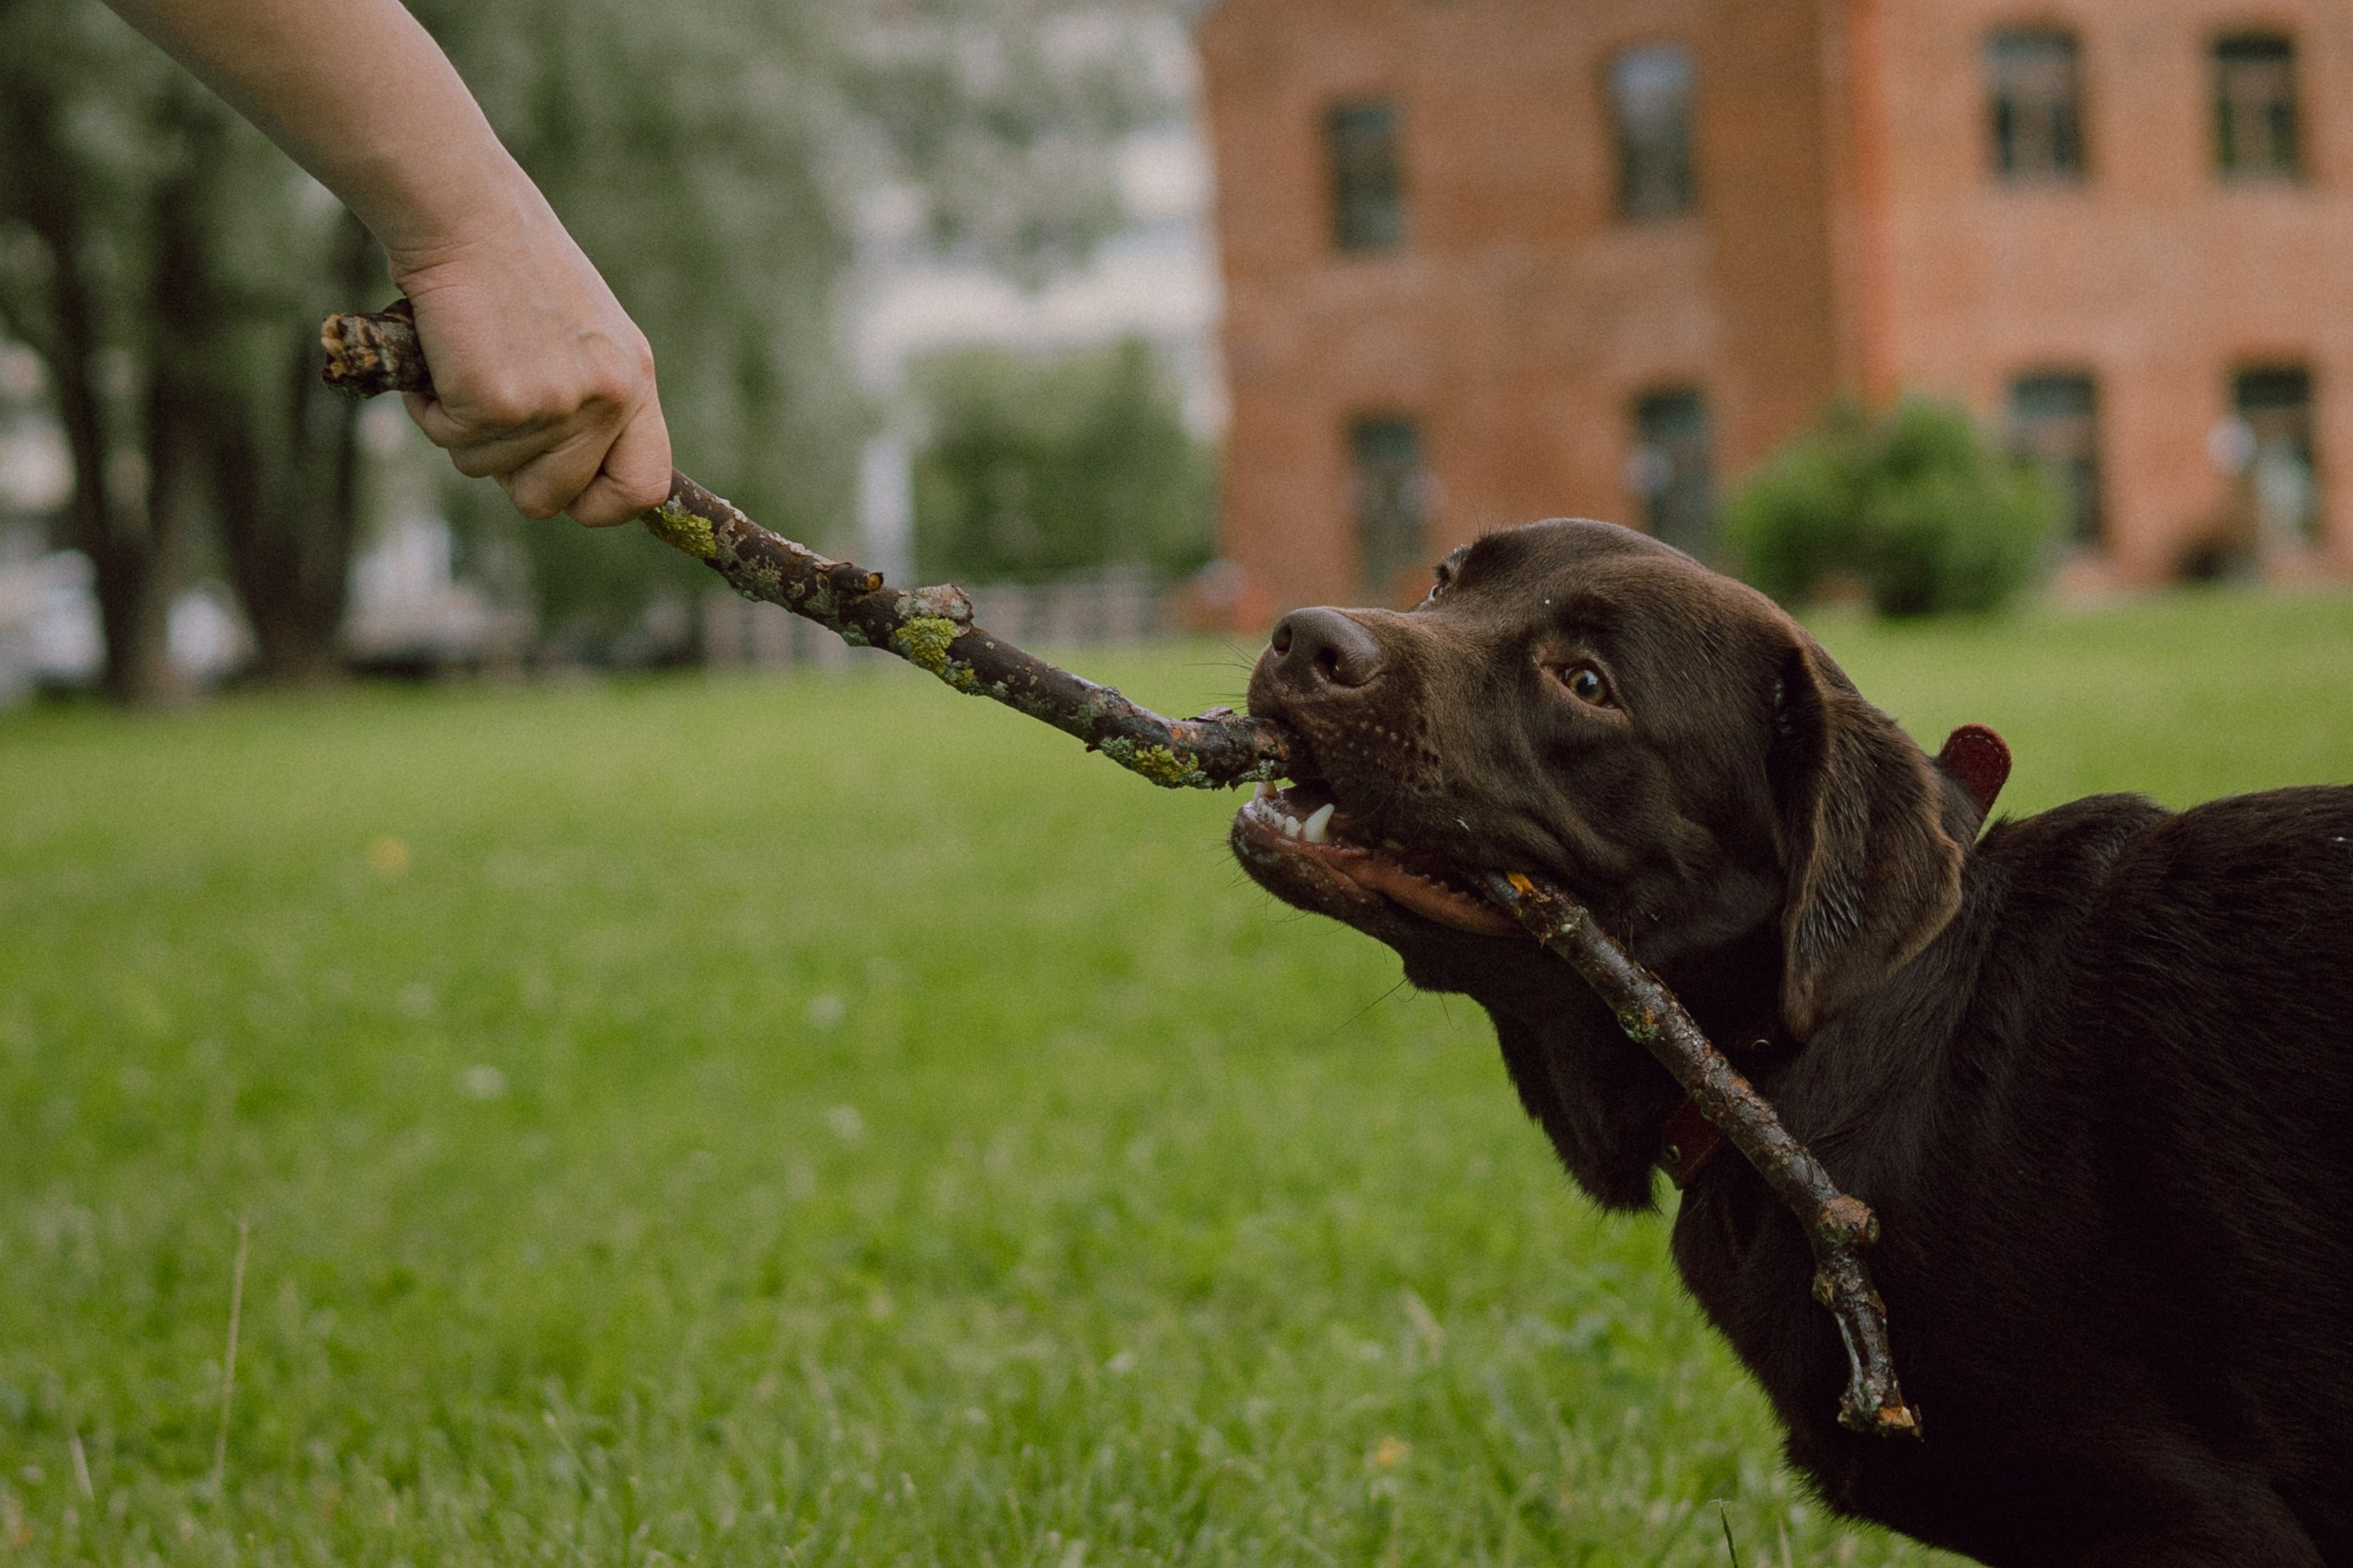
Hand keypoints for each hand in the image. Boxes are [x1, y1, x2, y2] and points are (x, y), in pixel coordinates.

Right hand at [390, 199, 671, 527]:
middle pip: (552, 499)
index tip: (564, 492)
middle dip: (506, 469)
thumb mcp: (578, 335)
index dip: (598, 505)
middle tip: (485, 408)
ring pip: (489, 470)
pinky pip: (452, 440)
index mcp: (634, 380)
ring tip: (464, 357)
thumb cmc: (507, 265)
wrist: (463, 210)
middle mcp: (608, 397)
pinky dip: (430, 407)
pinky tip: (440, 351)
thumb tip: (565, 478)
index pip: (645, 487)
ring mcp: (558, 404)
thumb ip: (586, 399)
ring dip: (461, 427)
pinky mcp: (501, 402)